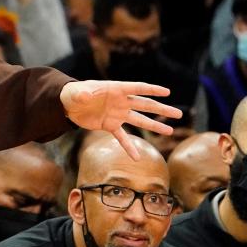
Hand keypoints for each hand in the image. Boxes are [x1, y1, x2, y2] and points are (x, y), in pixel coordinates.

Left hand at [59, 81, 182, 159]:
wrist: (68, 105)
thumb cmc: (73, 93)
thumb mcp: (77, 93)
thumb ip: (83, 94)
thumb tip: (85, 96)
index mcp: (116, 89)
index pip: (137, 88)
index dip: (152, 89)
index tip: (167, 92)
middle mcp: (120, 102)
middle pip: (145, 105)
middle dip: (161, 109)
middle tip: (178, 114)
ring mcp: (117, 114)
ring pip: (139, 121)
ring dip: (154, 126)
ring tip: (170, 131)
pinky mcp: (110, 126)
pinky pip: (122, 137)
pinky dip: (129, 147)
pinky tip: (137, 158)